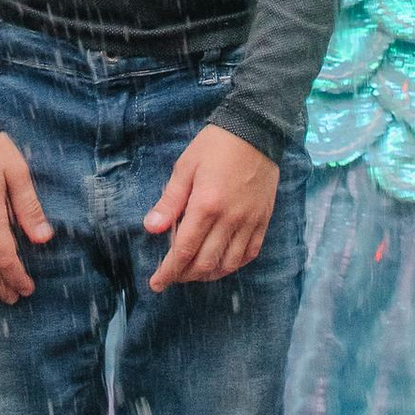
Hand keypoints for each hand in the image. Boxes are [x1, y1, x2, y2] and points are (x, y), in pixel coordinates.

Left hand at [146, 125, 278, 288]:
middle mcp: (230, 219)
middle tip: (172, 276)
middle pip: (205, 262)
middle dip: (185, 276)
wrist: (256, 130)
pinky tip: (222, 263)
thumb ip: (169, 201)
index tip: (156, 283)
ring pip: (228, 264)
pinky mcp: (264, 220)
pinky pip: (250, 253)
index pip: (183, 251)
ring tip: (194, 272)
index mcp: (206, 205)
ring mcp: (250, 221)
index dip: (168, 272)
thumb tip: (151, 227)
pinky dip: (233, 264)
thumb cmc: (215, 146)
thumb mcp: (185, 167)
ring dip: (208, 274)